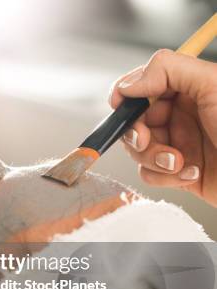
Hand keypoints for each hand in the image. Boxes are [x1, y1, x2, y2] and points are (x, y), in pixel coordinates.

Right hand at [109, 49, 216, 206]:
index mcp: (189, 89)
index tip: (120, 105)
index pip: (143, 85)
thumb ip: (168, 70)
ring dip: (153, 158)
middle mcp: (181, 115)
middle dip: (136, 133)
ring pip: (138, 150)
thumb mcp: (213, 85)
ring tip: (179, 162)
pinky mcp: (178, 172)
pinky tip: (191, 174)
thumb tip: (128, 83)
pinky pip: (149, 174)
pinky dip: (164, 177)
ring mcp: (178, 144)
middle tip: (146, 140)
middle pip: (134, 120)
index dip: (127, 94)